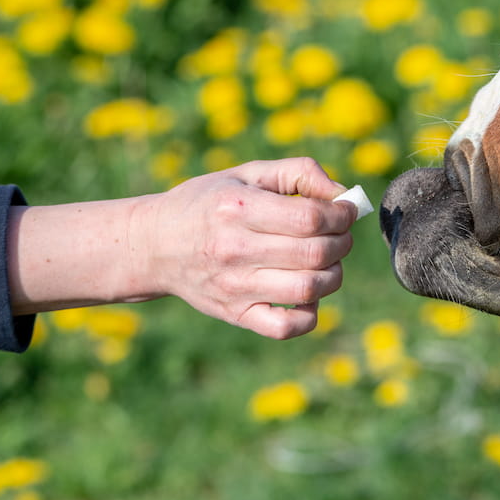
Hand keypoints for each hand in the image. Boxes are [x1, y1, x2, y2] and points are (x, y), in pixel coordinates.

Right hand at [132, 158, 356, 338]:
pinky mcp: (235, 314)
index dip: (341, 215)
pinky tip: (307, 294)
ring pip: (309, 290)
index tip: (344, 211)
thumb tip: (342, 194)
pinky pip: (286, 327)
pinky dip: (309, 314)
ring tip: (327, 262)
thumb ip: (297, 172)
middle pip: (315, 253)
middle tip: (339, 236)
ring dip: (333, 275)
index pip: (311, 218)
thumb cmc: (209, 203)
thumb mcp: (246, 174)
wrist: (155, 245)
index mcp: (238, 209)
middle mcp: (235, 250)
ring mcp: (235, 287)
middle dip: (342, 243)